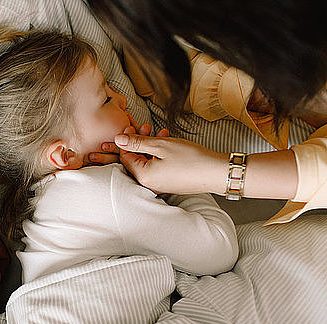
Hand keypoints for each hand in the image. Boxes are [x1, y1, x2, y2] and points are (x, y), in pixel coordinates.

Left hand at [112, 134, 228, 194]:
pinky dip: (159, 154)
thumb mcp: (161, 145)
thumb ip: (137, 142)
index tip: (131, 127)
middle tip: (145, 127)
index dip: (126, 140)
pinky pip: (157, 167)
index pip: (124, 157)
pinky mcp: (169, 183)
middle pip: (135, 160)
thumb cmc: (191, 159)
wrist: (217, 173)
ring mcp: (159, 185)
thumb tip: (118, 139)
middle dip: (139, 141)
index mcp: (143, 176)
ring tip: (160, 132)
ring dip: (151, 145)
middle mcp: (148, 184)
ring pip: (147, 161)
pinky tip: (167, 141)